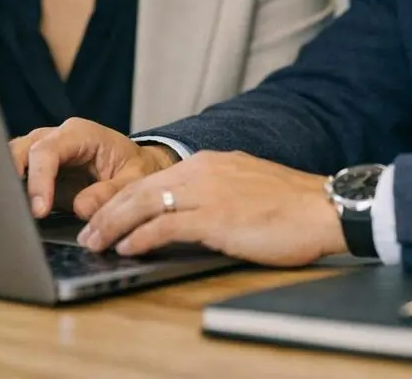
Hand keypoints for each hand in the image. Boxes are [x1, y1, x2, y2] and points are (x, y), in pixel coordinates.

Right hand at [9, 117, 178, 219]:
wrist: (133, 166)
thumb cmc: (134, 169)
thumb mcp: (134, 181)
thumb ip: (111, 193)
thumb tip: (81, 207)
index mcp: (80, 133)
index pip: (47, 151)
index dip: (39, 180)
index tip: (40, 210)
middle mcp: (56, 137)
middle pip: (21, 149)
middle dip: (13, 178)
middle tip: (17, 211)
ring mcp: (43, 150)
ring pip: (12, 158)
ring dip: (9, 184)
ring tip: (13, 213)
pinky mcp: (38, 169)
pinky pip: (16, 175)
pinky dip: (12, 191)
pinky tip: (15, 212)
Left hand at [78, 150, 345, 266]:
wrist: (325, 207)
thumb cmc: (292, 205)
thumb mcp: (246, 187)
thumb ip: (216, 192)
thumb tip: (191, 210)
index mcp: (210, 163)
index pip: (152, 178)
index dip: (122, 197)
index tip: (103, 214)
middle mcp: (203, 171)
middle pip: (140, 188)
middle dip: (107, 211)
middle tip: (86, 231)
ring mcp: (208, 193)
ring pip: (145, 204)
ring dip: (114, 224)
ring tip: (95, 242)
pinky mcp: (217, 218)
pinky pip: (167, 225)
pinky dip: (142, 236)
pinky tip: (128, 247)